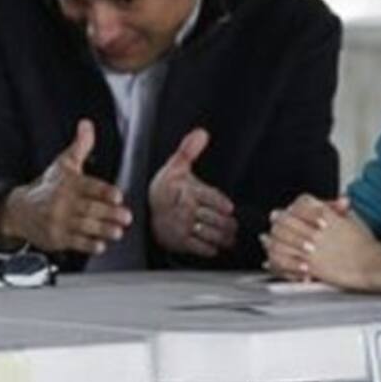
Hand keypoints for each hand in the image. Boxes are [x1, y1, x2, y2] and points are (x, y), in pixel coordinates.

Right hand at [0, 120, 132, 255]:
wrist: (20, 210)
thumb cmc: (48, 187)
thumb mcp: (63, 164)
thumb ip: (80, 146)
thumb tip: (87, 124)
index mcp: (68, 183)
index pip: (88, 186)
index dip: (103, 191)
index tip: (117, 195)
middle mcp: (62, 202)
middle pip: (89, 208)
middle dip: (109, 213)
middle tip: (126, 217)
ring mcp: (59, 221)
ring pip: (84, 226)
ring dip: (102, 230)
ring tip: (117, 232)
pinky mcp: (56, 237)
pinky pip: (74, 242)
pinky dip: (88, 245)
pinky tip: (100, 245)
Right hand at [149, 128, 237, 257]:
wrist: (146, 210)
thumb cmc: (166, 188)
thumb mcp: (176, 166)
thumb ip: (189, 150)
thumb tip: (201, 133)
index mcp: (186, 190)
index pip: (207, 197)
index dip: (219, 203)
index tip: (229, 208)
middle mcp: (185, 210)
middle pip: (212, 218)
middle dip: (227, 223)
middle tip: (235, 224)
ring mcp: (182, 227)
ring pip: (209, 233)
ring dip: (223, 236)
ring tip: (231, 235)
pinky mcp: (180, 242)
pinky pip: (199, 247)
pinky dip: (211, 248)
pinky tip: (217, 246)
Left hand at [260, 194, 377, 289]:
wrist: (371, 263)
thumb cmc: (365, 244)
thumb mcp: (351, 220)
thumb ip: (337, 211)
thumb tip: (337, 201)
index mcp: (326, 215)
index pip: (302, 203)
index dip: (293, 206)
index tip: (289, 209)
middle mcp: (316, 229)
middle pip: (288, 219)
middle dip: (278, 219)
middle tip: (274, 219)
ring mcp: (312, 247)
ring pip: (283, 240)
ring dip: (272, 239)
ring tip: (266, 239)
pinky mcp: (311, 264)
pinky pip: (287, 261)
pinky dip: (276, 261)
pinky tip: (270, 261)